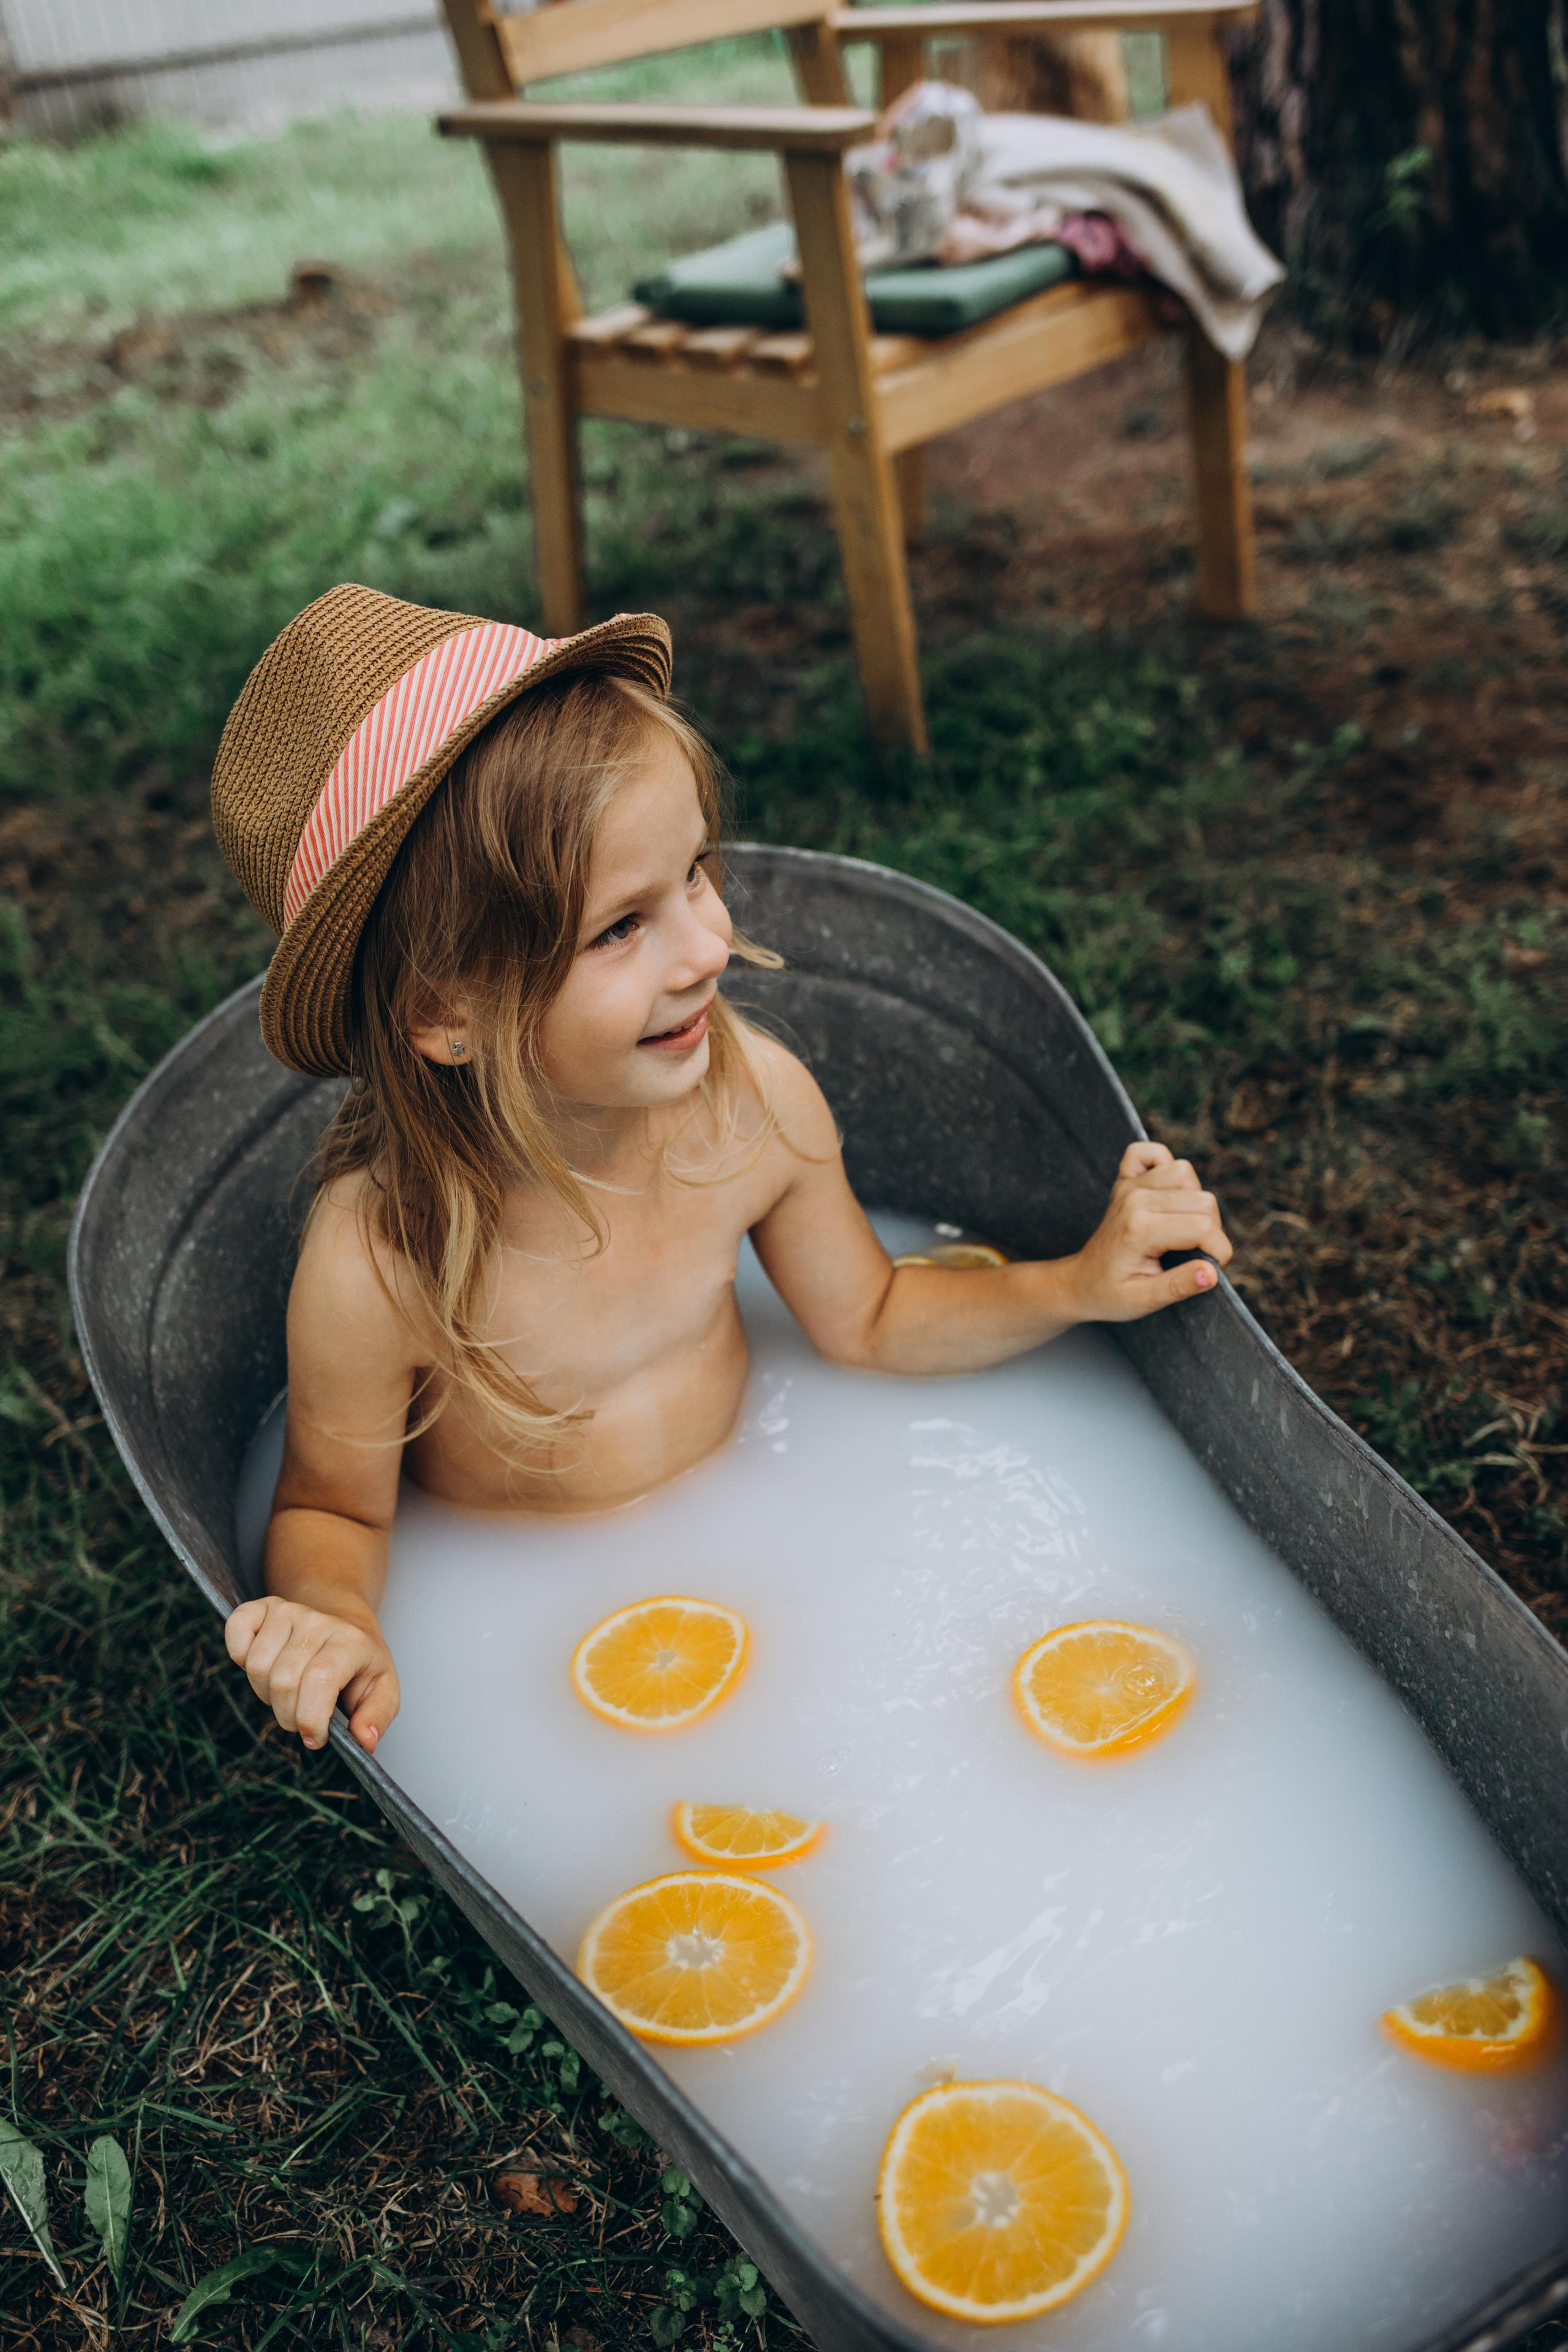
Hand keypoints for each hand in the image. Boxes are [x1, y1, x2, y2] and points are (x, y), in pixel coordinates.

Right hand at [225, 1595, 399, 1754]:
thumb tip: (364, 1741)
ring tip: (288, 1692)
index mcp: (351, 1642)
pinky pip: (236, 1632)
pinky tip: (265, 1665)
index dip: (310, 1718)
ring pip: (257, 1667)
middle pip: (283, 1681)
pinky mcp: (261, 1607)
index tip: (315, 1737)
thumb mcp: (382, 1690)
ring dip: (266, 1693)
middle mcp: (318, 1621)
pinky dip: (240, 1657)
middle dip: (288, 1715)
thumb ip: (376, 1717)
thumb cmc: (359, 1664)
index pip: (320, 1679)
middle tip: (302, 1716)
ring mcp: (287, 1611)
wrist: (343, 1622)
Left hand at [1065, 1142, 1232, 1323]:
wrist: (1080, 1282)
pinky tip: (1166, 1194)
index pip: (1202, 1227)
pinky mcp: (1126, 1179)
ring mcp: (1130, 1185)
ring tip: (1182, 1228)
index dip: (1218, 1251)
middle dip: (1211, 1231)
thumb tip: (1212, 1273)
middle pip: (1203, 1200)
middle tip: (1194, 1254)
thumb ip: (1179, 1286)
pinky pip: (1153, 1153)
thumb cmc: (1110, 1294)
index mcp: (1139, 1228)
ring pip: (1186, 1173)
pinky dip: (1165, 1164)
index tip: (1210, 1270)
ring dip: (1194, 1200)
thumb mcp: (1144, 1301)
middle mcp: (1135, 1198)